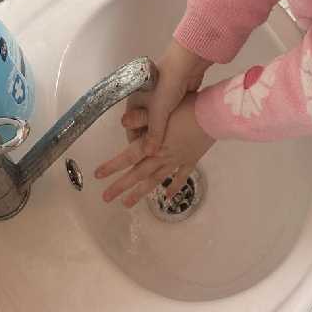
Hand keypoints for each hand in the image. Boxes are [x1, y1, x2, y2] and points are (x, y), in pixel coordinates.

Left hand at [95, 95, 214, 206]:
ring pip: (156, 179)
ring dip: (141, 192)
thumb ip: (141, 115)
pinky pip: (181, 176)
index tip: (98, 176)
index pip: (129, 156)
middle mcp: (162, 156)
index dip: (113, 165)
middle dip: (121, 186)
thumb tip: (122, 121)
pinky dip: (174, 187)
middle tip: (106, 198)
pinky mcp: (190, 160)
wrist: (214, 115)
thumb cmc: (187, 108)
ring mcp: (177, 160)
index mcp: (154, 143)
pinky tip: (168, 198)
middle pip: (138, 173)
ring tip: (127, 203)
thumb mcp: (162, 108)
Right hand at [122, 39, 211, 155]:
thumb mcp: (157, 112)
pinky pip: (171, 117)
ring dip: (164, 132)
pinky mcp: (174, 98)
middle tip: (159, 155)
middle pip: (145, 127)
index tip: (146, 157)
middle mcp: (145, 101)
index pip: (132, 129)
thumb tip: (149, 154)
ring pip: (160, 122)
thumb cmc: (166, 85)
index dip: (138, 144)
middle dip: (152, 140)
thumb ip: (153, 134)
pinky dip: (174, 125)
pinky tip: (180, 135)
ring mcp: (160, 99)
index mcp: (135, 102)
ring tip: (171, 148)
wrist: (186, 64)